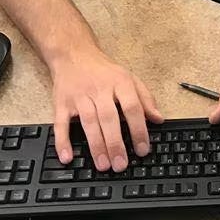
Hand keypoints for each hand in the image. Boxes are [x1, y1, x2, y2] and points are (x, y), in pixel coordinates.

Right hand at [50, 46, 162, 171]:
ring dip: (95, 145)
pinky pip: (61, 124)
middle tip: (120, 165)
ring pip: (88, 122)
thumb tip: (159, 119)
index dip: (138, 129)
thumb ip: (145, 99)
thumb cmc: (104, 71)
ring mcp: (79, 96)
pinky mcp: (61, 103)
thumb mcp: (129, 78)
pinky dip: (62, 141)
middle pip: (109, 118)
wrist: (74, 54)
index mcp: (120, 82)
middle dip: (115, 143)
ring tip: (103, 165)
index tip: (142, 150)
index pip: (132, 107)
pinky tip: (67, 157)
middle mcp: (100, 89)